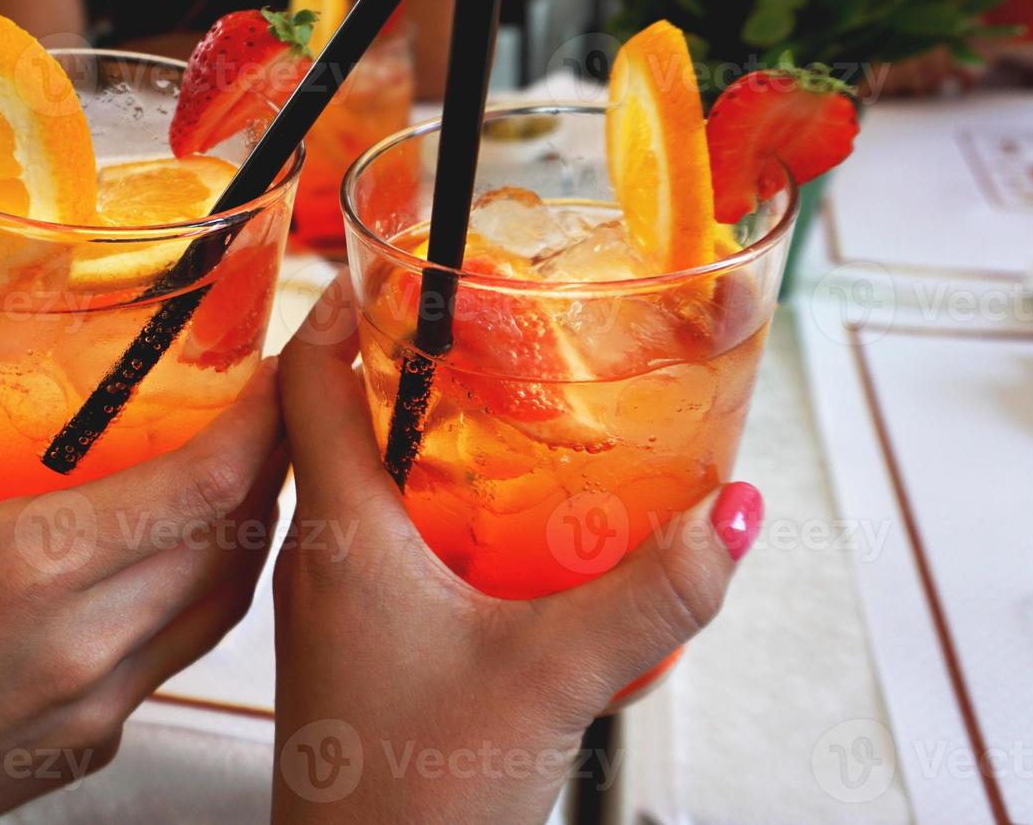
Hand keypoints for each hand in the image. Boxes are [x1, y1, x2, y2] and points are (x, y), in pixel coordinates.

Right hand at [0, 352, 285, 823]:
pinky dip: (200, 591)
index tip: (271, 376)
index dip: (259, 424)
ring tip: (239, 473)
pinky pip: (180, 650)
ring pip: (223, 601)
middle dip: (266, 464)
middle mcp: (83, 641)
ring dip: (246, 530)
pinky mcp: (97, 738)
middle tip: (262, 410)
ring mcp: (99, 699)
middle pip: (235, 538)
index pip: (202, 486)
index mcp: (25, 569)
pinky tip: (176, 558)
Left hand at [270, 277, 762, 822]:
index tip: (385, 261)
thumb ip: (651, 593)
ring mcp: (326, 606)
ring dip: (403, 434)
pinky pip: (372, 542)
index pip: (303, 383)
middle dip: (388, 362)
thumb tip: (729, 514)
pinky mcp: (352, 647)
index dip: (335, 308)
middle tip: (462, 322)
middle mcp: (316, 558)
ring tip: (482, 404)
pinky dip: (419, 504)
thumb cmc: (415, 800)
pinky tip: (484, 526)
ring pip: (350, 484)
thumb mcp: (555, 677)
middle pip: (327, 421)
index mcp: (339, 534)